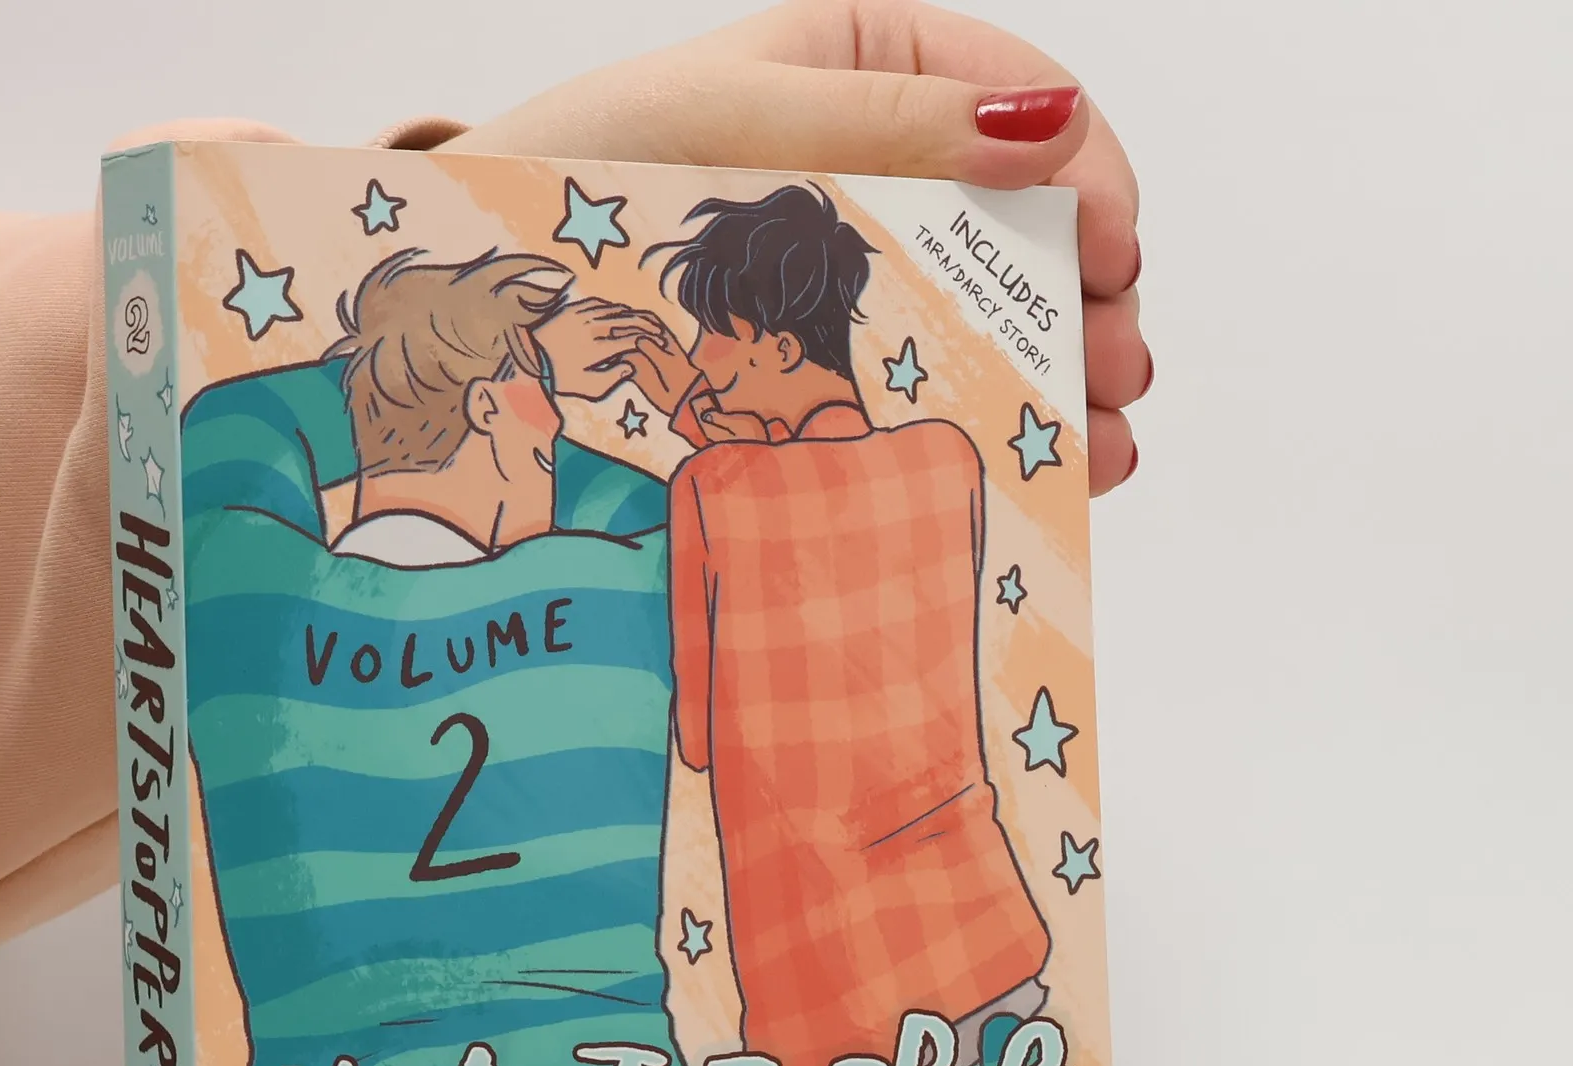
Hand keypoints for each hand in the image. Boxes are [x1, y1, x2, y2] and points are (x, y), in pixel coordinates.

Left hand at [451, 0, 1148, 494]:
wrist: (492, 282)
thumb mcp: (742, 118)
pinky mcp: (827, 348)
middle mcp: (880, 163)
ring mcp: (857, 262)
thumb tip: (1048, 122)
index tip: (1112, 250)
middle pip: (1023, 216)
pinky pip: (930, 371)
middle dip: (1082, 294)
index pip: (1013, 100)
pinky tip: (1041, 454)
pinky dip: (992, 411)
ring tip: (1099, 440)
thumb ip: (891, 119)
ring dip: (1058, 369)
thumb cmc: (591, 169)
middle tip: (1117, 370)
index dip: (1084, 171)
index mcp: (868, 67)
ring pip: (991, 305)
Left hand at [535, 295, 673, 400]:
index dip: (649, 339)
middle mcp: (592, 328)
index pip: (631, 339)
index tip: (659, 342)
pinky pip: (598, 303)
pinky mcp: (572, 308)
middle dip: (646, 324)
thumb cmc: (560, 378)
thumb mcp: (588, 387)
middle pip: (627, 320)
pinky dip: (612, 307)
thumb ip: (612, 379)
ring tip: (642, 320)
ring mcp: (582, 315)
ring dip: (631, 314)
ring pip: (614, 309)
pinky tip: (618, 312)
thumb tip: (631, 366)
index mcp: (598, 348)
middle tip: (658, 329)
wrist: (530, 359)